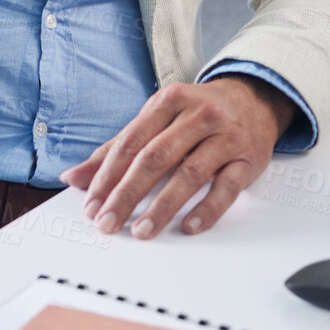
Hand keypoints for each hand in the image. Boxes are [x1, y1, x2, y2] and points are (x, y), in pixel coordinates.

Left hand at [60, 77, 293, 240]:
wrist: (255, 98)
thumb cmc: (198, 112)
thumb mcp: (157, 118)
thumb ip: (117, 147)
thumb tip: (74, 177)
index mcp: (168, 101)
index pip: (130, 142)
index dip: (107, 175)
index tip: (91, 204)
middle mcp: (197, 115)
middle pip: (155, 158)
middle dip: (127, 194)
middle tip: (108, 222)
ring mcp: (224, 137)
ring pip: (189, 174)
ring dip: (162, 206)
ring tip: (142, 230)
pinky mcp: (247, 158)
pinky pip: (226, 188)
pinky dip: (206, 209)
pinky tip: (187, 226)